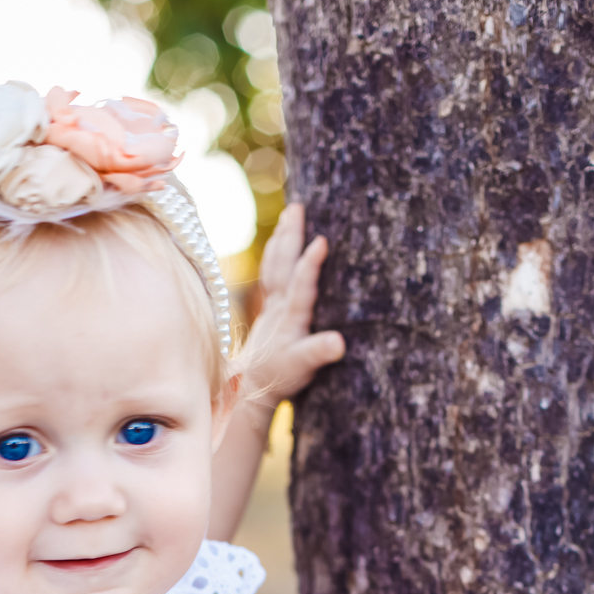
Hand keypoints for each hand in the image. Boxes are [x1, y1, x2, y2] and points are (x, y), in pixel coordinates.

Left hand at [236, 202, 344, 433]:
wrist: (254, 387)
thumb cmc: (282, 376)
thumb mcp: (304, 367)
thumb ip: (319, 353)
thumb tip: (339, 342)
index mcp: (290, 318)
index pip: (301, 286)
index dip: (311, 264)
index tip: (321, 240)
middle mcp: (279, 306)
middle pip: (283, 265)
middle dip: (291, 236)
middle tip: (298, 206)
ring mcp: (272, 305)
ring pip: (276, 264)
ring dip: (283, 238)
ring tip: (291, 214)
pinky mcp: (269, 308)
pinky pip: (272, 272)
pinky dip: (276, 253)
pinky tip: (280, 240)